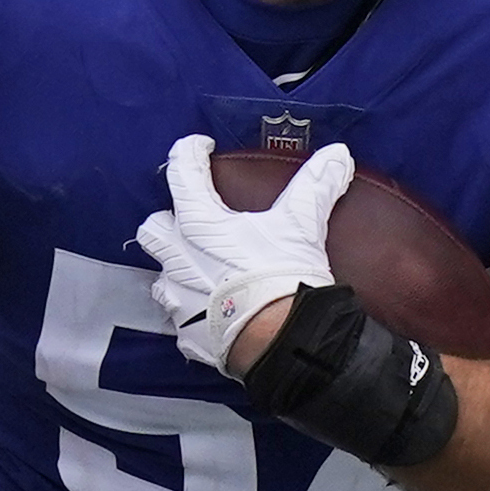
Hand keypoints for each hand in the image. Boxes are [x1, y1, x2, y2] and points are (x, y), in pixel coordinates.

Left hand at [136, 133, 347, 373]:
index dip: (190, 153)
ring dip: (176, 268)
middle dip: (167, 221)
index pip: (182, 173)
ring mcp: (179, 300)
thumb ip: (316, 186)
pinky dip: (194, 311)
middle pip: (151, 230)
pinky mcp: (188, 334)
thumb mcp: (302, 225)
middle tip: (191, 220)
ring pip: (161, 276)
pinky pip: (181, 318)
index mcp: (199, 225)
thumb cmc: (282, 278)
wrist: (280, 343)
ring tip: (202, 268)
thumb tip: (338, 154)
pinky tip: (215, 310)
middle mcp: (178, 259)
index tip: (201, 147)